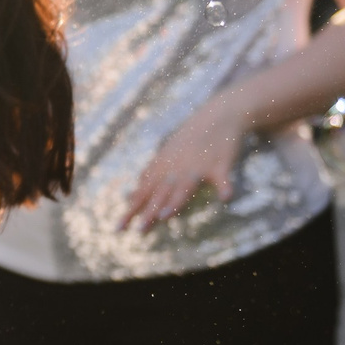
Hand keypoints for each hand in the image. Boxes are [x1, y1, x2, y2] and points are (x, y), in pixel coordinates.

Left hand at [123, 98, 247, 229]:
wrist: (219, 114)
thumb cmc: (190, 139)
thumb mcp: (166, 155)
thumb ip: (150, 176)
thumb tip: (131, 194)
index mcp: (163, 168)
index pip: (143, 192)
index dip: (132, 209)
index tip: (118, 228)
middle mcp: (176, 168)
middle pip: (161, 192)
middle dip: (149, 211)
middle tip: (138, 230)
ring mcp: (198, 166)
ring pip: (185, 186)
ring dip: (176, 201)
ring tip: (166, 216)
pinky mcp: (220, 164)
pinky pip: (223, 178)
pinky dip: (225, 187)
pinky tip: (225, 198)